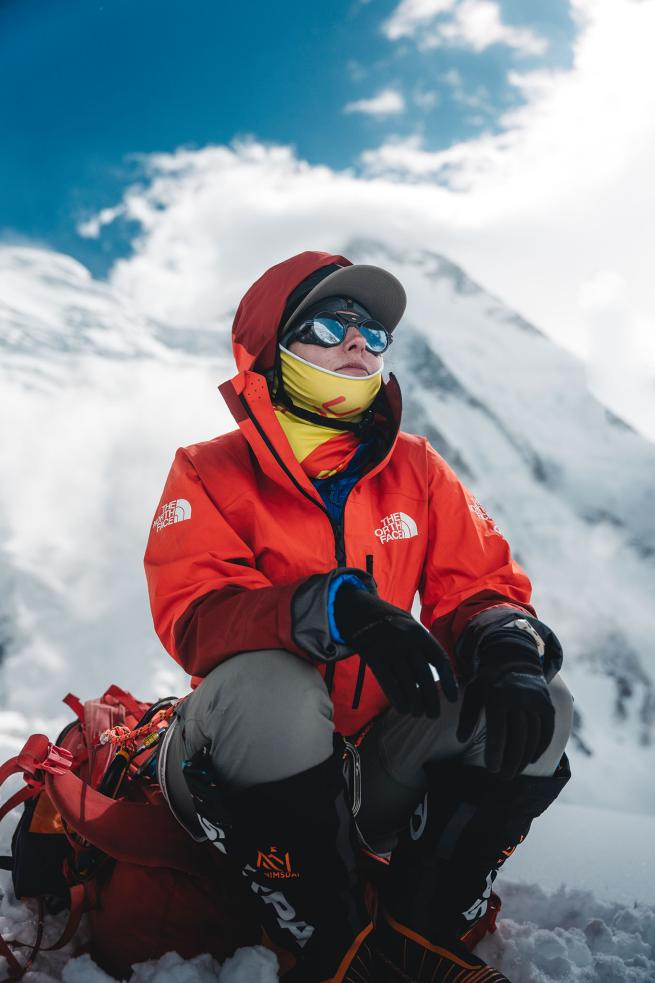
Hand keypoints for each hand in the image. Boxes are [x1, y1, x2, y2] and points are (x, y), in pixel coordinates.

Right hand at [334, 586, 457, 716]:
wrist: (361, 611)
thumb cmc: (392, 624)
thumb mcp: (412, 626)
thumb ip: (425, 646)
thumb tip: (444, 673)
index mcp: (420, 633)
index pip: (440, 660)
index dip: (448, 681)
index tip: (452, 699)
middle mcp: (407, 642)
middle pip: (424, 676)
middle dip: (431, 699)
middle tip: (434, 715)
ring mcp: (390, 649)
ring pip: (407, 683)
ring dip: (415, 703)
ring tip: (418, 713)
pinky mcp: (373, 657)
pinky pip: (388, 682)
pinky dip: (397, 698)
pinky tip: (403, 709)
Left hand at [456, 629, 554, 780]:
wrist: (514, 658)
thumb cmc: (488, 679)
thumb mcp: (472, 692)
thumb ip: (467, 716)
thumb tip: (460, 739)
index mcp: (497, 696)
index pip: (497, 732)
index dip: (495, 753)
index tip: (491, 769)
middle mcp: (519, 698)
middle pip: (517, 738)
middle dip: (510, 761)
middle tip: (503, 777)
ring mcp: (535, 701)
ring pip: (533, 736)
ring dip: (524, 758)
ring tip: (514, 772)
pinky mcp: (547, 704)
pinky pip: (546, 730)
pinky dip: (540, 747)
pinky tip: (531, 759)